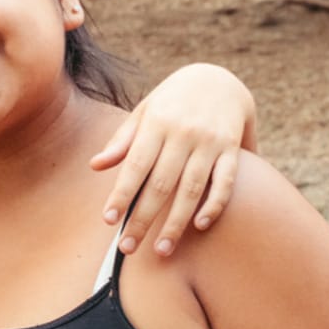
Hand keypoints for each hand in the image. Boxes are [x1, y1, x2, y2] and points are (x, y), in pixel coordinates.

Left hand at [90, 63, 256, 256]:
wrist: (219, 79)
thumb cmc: (171, 101)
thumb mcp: (144, 112)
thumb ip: (122, 140)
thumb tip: (95, 165)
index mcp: (156, 124)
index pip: (135, 166)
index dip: (122, 194)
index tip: (109, 220)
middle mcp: (183, 134)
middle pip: (161, 184)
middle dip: (143, 219)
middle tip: (128, 248)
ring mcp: (210, 142)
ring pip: (192, 188)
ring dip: (177, 222)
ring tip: (163, 249)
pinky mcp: (233, 149)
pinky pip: (225, 182)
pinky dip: (214, 205)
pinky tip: (201, 226)